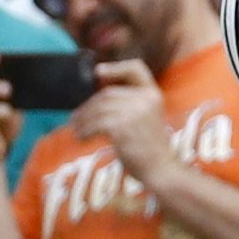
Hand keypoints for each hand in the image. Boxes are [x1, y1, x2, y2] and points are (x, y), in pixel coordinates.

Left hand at [68, 64, 173, 180]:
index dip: (116, 68)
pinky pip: (95, 124)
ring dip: (83, 120)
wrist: (161, 170)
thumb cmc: (153, 150)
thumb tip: (98, 102)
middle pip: (108, 94)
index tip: (98, 72)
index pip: (136, 69)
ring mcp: (133, 112)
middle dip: (89, 106)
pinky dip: (85, 131)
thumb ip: (132, 105)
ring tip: (76, 130)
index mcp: (153, 95)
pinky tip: (82, 138)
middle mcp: (144, 99)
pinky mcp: (121, 126)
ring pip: (98, 110)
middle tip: (76, 118)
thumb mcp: (148, 119)